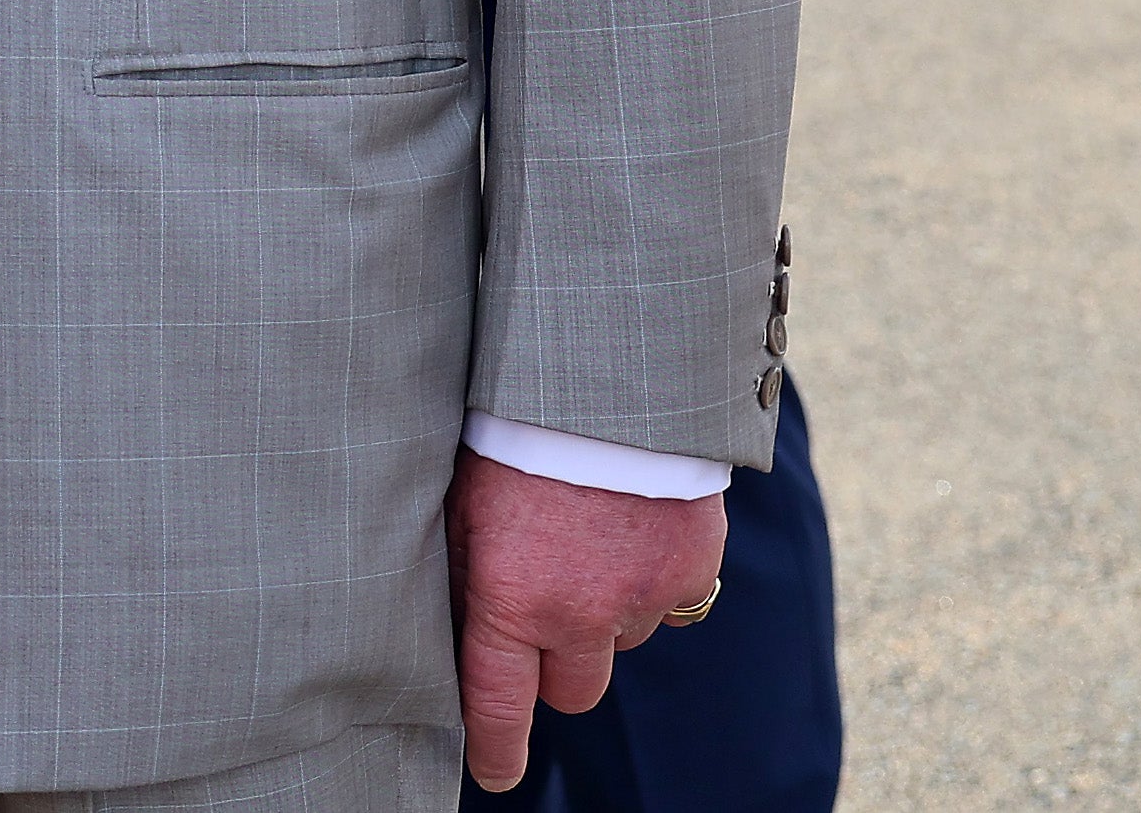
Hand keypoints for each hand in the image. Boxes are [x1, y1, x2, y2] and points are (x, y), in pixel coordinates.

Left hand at [448, 453, 725, 792]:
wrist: (609, 370)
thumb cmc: (513, 426)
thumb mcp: (460, 498)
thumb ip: (461, 572)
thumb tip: (448, 630)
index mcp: (510, 601)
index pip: (500, 710)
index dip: (497, 751)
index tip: (495, 769)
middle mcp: (579, 614)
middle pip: (572, 692)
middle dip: (557, 666)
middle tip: (545, 609)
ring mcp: (642, 596)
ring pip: (622, 642)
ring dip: (607, 612)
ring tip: (589, 537)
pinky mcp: (691, 567)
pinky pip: (672, 601)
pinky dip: (653, 578)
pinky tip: (632, 526)